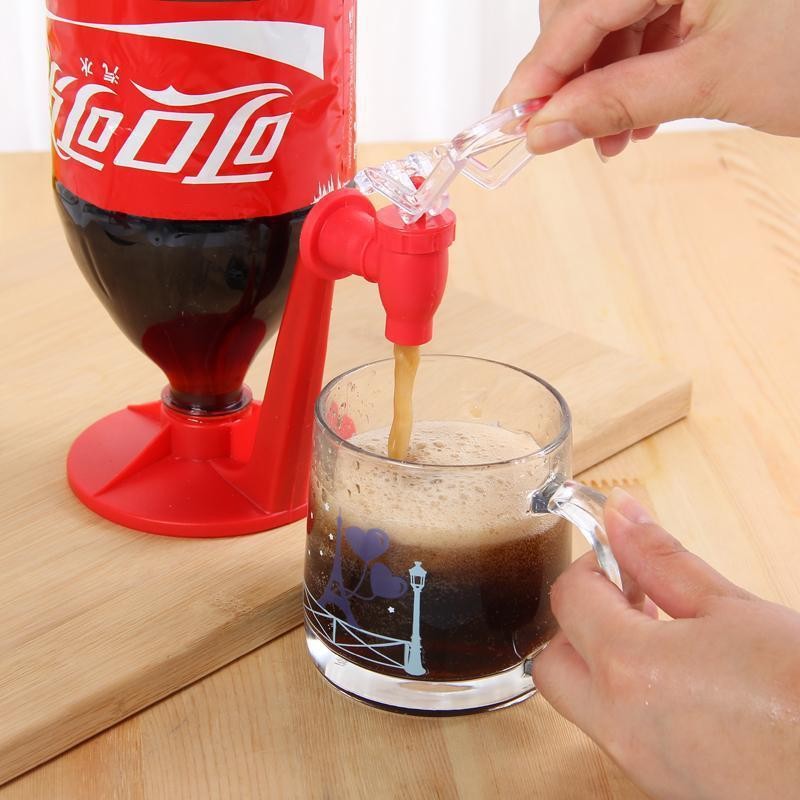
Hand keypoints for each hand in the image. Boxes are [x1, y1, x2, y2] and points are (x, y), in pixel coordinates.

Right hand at [496, 0, 799, 157]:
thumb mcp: (709, 81)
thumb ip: (617, 100)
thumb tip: (546, 127)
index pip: (581, 9)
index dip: (541, 70)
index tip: (512, 118)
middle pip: (588, 10)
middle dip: (570, 76)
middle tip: (560, 133)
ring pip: (614, 23)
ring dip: (601, 85)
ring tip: (611, 140)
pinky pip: (646, 28)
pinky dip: (633, 75)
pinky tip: (637, 117)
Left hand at [534, 488, 799, 799]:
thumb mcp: (731, 607)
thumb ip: (660, 558)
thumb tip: (618, 515)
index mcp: (627, 667)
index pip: (568, 598)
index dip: (592, 567)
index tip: (621, 560)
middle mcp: (619, 724)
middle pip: (553, 662)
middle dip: (578, 623)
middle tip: (629, 601)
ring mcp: (638, 763)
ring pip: (581, 702)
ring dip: (601, 662)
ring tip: (663, 639)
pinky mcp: (662, 786)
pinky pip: (618, 733)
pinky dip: (629, 700)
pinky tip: (682, 682)